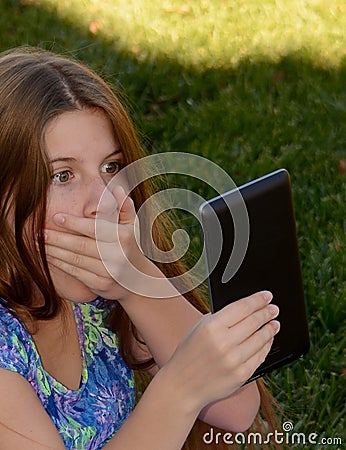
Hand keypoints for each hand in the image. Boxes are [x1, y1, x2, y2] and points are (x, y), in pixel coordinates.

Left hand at [45, 185, 148, 299]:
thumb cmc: (129, 245)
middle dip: (57, 238)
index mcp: (123, 237)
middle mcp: (117, 255)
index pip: (94, 229)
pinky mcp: (100, 284)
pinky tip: (48, 257)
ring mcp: (109, 272)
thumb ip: (124, 205)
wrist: (137, 278)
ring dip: (53, 251)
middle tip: (39, 232)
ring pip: (75, 259)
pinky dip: (59, 264)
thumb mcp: (132, 225)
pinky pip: (75, 273)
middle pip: (80, 245)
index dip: (74, 223)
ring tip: (38, 243)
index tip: (56, 217)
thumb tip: (118, 188)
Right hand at [161, 291, 279, 413]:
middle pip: (254, 322)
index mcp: (212, 327)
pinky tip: (268, 340)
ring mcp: (234, 360)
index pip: (242, 307)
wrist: (183, 385)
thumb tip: (246, 308)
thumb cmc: (190, 353)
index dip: (258, 300)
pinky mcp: (241, 375)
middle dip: (267, 313)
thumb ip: (220, 317)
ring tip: (275, 323)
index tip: (267, 296)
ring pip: (260, 339)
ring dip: (270, 329)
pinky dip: (266, 346)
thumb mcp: (199, 328)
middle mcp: (224, 343)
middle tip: (274, 308)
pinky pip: (260, 356)